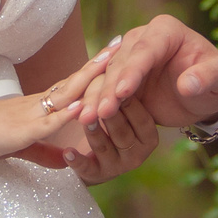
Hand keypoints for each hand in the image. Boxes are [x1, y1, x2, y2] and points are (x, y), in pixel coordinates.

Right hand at [0, 52, 104, 164]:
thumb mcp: (16, 145)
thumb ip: (41, 150)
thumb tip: (63, 159)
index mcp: (36, 106)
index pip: (71, 86)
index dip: (93, 72)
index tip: (114, 55)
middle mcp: (36, 104)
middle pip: (74, 81)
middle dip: (100, 66)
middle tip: (124, 45)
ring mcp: (28, 115)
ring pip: (65, 96)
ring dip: (90, 81)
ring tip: (113, 65)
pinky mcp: (19, 132)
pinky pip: (47, 122)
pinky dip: (66, 115)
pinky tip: (83, 107)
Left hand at [18, 87, 162, 183]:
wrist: (97, 148)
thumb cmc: (114, 111)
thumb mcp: (123, 95)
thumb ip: (123, 79)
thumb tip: (118, 41)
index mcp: (149, 132)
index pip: (139, 114)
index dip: (127, 99)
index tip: (118, 87)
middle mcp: (138, 151)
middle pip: (121, 129)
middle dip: (108, 114)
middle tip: (98, 102)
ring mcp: (118, 165)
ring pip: (104, 146)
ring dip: (93, 132)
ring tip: (82, 118)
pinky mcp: (98, 175)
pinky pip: (89, 169)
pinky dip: (78, 161)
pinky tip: (67, 152)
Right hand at [81, 14, 217, 132]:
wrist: (204, 95)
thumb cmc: (217, 82)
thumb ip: (207, 77)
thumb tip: (188, 84)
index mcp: (166, 31)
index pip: (146, 50)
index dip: (133, 71)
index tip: (123, 92)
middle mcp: (142, 39)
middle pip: (120, 63)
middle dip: (110, 89)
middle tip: (101, 113)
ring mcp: (127, 58)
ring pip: (106, 76)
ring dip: (96, 98)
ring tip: (87, 119)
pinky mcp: (119, 78)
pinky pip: (103, 89)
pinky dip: (94, 103)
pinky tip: (86, 120)